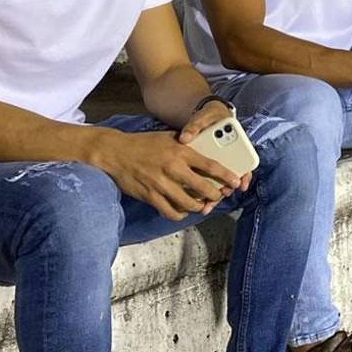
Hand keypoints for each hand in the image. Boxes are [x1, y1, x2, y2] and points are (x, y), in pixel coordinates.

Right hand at [95, 128, 243, 221]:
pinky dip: (180, 214)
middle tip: (218, 197)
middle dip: (215, 196)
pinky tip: (183, 211)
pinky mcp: (150, 196)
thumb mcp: (168, 137)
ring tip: (202, 206)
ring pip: (189, 204)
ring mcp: (161, 184)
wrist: (115, 152)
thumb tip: (204, 150)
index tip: (236, 181)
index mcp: (180, 151)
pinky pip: (170, 211)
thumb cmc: (143, 143)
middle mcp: (173, 168)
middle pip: (203, 188)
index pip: (210, 166)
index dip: (226, 176)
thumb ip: (186, 145)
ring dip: (199, 207)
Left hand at [178, 101, 253, 194]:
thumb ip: (195, 126)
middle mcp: (230, 157)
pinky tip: (196, 202)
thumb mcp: (204, 117)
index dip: (244, 175)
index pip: (246, 161)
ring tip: (206, 206)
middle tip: (220, 197)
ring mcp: (219, 164)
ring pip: (220, 183)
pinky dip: (203, 193)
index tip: (239, 184)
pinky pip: (207, 183)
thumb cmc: (209, 117)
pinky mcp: (206, 169)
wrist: (205, 117)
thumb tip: (185, 138)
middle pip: (232, 177)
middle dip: (226, 189)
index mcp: (236, 142)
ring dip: (215, 195)